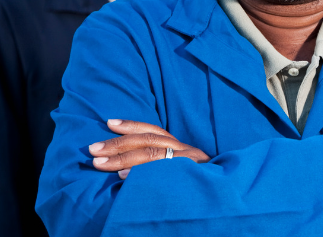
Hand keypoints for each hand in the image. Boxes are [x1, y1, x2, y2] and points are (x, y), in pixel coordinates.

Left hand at [89, 119, 209, 178]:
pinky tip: (124, 178)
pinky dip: (141, 175)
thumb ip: (160, 162)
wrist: (228, 199)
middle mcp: (186, 151)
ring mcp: (190, 164)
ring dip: (124, 159)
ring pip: (154, 155)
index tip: (109, 122)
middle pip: (149, 142)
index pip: (154, 131)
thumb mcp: (181, 169)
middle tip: (93, 150)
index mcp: (181, 147)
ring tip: (101, 164)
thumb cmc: (198, 184)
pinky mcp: (191, 178)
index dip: (131, 125)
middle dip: (118, 144)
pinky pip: (163, 173)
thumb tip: (124, 165)